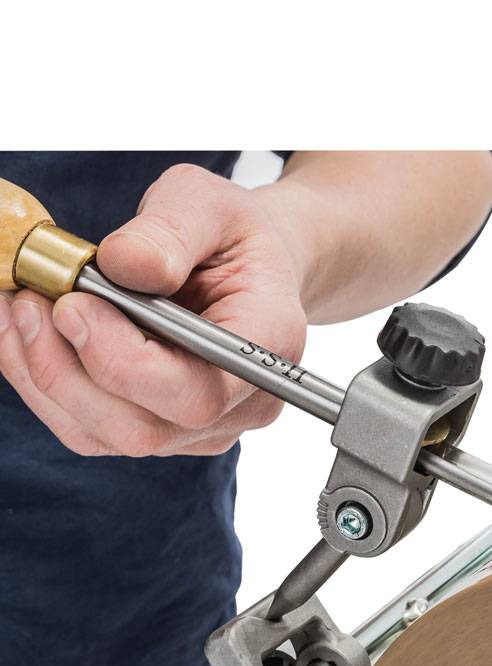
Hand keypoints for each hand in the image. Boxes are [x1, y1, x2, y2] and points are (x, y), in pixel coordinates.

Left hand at [0, 164, 306, 455]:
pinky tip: (29, 333)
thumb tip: (121, 265)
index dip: (123, 362)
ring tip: (24, 308)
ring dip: (45, 376)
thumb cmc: (235, 238)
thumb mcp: (211, 203)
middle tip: (34, 299)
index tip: (73, 303)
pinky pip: (89, 430)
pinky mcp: (162, 429)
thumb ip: (171, 229)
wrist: (247, 270)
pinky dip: (44, 383)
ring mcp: (202, 430)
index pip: (197, 395)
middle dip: (67, 370)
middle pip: (144, 429)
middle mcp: (242, 407)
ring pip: (105, 436)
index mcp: (266, 351)